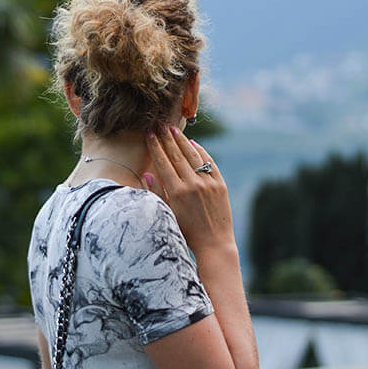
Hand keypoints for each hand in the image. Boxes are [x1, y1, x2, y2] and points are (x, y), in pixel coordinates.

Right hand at [144, 125, 234, 256]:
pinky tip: (193, 143)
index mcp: (176, 192)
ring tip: (173, 130)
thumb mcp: (167, 214)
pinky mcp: (220, 184)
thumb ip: (156, 193)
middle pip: (177, 155)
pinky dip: (201, 151)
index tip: (149, 134)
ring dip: (182, 141)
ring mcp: (208, 183)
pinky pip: (209, 162)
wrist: (214, 243)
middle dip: (166, 139)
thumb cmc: (186, 232)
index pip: (163, 163)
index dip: (155, 147)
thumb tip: (147, 174)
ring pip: (193, 156)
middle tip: (159, 125)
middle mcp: (192, 185)